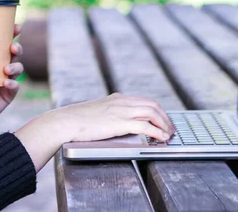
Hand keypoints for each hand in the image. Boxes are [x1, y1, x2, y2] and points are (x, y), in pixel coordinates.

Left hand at [0, 24, 23, 137]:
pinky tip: (6, 82)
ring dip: (16, 66)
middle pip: (15, 54)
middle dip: (17, 48)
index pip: (3, 43)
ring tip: (6, 68)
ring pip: (18, 69)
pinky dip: (13, 83)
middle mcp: (0, 68)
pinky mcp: (6, 95)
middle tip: (12, 47)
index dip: (12, 34)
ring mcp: (5, 81)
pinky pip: (14, 87)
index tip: (15, 27)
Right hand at [52, 93, 174, 141]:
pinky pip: (145, 125)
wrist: (66, 121)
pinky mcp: (120, 123)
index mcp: (116, 98)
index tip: (163, 120)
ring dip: (165, 124)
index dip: (157, 111)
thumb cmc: (76, 120)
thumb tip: (114, 123)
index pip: (144, 101)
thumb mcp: (96, 112)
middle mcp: (121, 102)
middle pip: (153, 105)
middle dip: (165, 117)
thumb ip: (108, 113)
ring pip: (153, 113)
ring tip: (168, 135)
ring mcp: (121, 111)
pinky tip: (161, 138)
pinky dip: (157, 132)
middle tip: (170, 129)